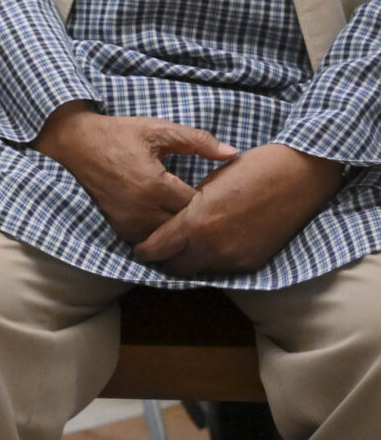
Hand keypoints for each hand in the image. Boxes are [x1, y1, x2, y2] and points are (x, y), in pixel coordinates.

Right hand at [34, 102, 237, 246]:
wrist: (74, 144)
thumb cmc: (118, 134)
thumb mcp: (157, 130)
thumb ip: (197, 140)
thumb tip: (233, 153)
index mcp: (155, 184)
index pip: (197, 207)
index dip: (213, 203)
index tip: (221, 195)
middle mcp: (141, 208)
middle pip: (184, 228)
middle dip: (199, 221)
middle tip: (214, 212)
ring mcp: (127, 221)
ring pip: (167, 240)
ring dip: (181, 232)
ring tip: (195, 221)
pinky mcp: (117, 226)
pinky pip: (149, 240)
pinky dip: (162, 236)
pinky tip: (172, 225)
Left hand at [134, 143, 344, 277]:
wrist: (298, 175)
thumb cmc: (251, 169)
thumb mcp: (209, 185)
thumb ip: (188, 208)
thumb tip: (176, 220)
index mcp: (195, 223)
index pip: (157, 249)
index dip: (145, 250)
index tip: (141, 247)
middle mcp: (213, 247)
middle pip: (176, 267)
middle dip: (167, 259)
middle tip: (163, 248)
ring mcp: (235, 257)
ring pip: (201, 269)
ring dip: (192, 260)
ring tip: (191, 245)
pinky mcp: (253, 261)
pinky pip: (224, 268)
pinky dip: (215, 260)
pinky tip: (216, 244)